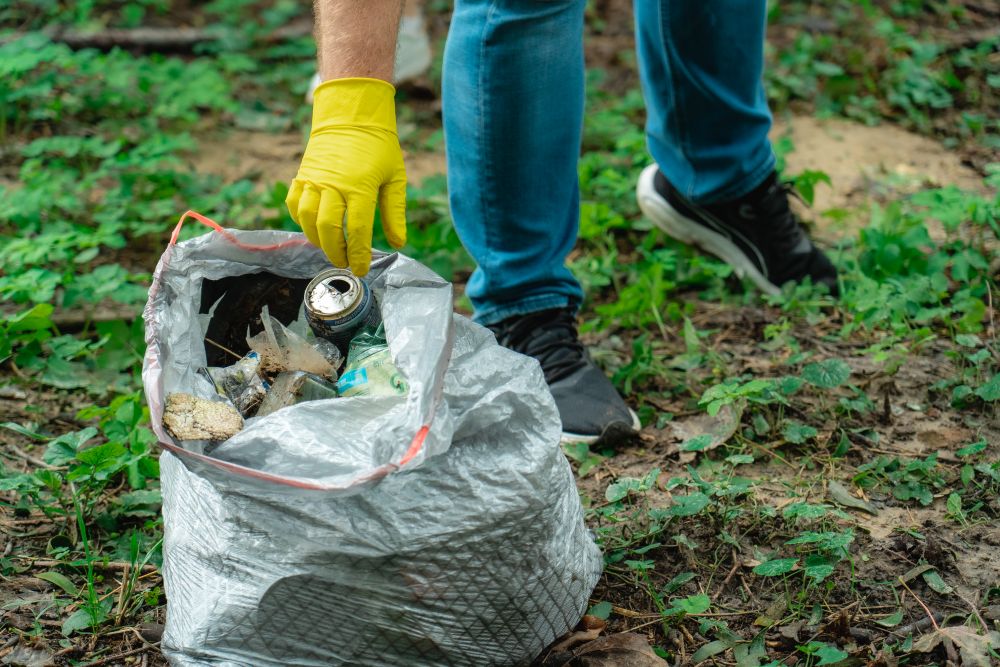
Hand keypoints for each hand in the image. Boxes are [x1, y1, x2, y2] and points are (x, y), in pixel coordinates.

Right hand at [286, 77, 406, 275]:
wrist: (351, 114)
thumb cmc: (378, 146)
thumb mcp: (395, 177)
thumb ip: (395, 212)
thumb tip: (398, 242)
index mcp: (360, 187)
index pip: (357, 230)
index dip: (358, 255)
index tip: (361, 269)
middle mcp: (334, 185)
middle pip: (328, 229)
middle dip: (336, 252)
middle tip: (345, 262)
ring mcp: (314, 180)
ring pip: (307, 219)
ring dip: (317, 240)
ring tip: (330, 248)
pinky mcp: (302, 175)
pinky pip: (295, 204)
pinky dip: (301, 220)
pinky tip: (313, 228)